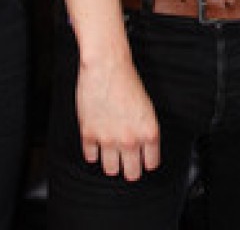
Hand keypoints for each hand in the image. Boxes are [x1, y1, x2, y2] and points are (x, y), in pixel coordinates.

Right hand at [76, 54, 159, 179]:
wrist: (106, 66)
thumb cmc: (127, 80)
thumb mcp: (147, 106)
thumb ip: (145, 130)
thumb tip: (143, 147)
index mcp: (148, 131)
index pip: (151, 164)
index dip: (146, 162)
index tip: (143, 160)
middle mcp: (130, 139)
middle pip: (132, 174)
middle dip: (130, 169)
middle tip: (127, 162)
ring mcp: (108, 139)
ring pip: (111, 170)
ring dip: (111, 163)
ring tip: (111, 152)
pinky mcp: (89, 134)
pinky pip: (91, 157)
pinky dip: (93, 152)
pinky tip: (96, 142)